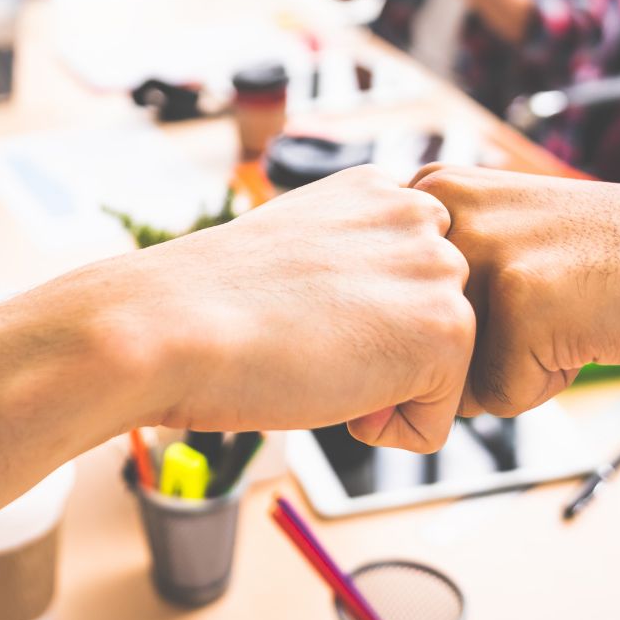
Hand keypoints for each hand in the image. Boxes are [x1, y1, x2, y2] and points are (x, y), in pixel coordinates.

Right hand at [66, 165, 475, 452]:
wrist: (173, 324)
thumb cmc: (209, 304)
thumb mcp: (295, 253)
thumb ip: (349, 264)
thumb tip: (372, 317)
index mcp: (377, 189)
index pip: (413, 279)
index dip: (363, 320)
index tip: (303, 315)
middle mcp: (417, 215)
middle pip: (433, 325)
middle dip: (382, 353)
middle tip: (306, 339)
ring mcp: (437, 268)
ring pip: (440, 373)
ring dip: (383, 390)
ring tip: (316, 361)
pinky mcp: (446, 329)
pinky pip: (436, 422)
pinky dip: (385, 430)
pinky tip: (329, 391)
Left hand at [410, 166, 619, 416]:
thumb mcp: (510, 247)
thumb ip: (436, 287)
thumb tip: (368, 385)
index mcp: (435, 188)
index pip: (386, 309)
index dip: (447, 334)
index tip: (516, 297)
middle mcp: (443, 209)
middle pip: (410, 348)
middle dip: (476, 358)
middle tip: (554, 306)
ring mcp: (480, 250)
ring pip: (448, 380)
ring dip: (511, 372)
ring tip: (573, 313)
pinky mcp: (522, 298)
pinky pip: (499, 400)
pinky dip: (550, 386)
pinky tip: (596, 328)